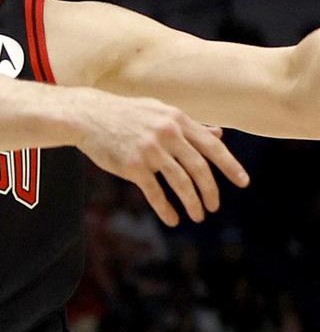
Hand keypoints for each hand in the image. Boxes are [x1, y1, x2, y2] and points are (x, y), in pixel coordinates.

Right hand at [72, 93, 249, 226]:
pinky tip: (172, 219)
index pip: (212, 147)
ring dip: (193, 203)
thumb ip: (189, 125)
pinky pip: (155, 192)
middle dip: (210, 191)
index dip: (230, 166)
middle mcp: (167, 134)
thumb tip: (218, 135)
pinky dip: (166, 209)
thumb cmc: (126, 113)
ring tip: (197, 215)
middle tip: (213, 207)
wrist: (87, 115)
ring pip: (181, 183)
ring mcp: (150, 150)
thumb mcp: (159, 112)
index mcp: (177, 120)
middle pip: (199, 168)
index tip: (243, 182)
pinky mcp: (133, 165)